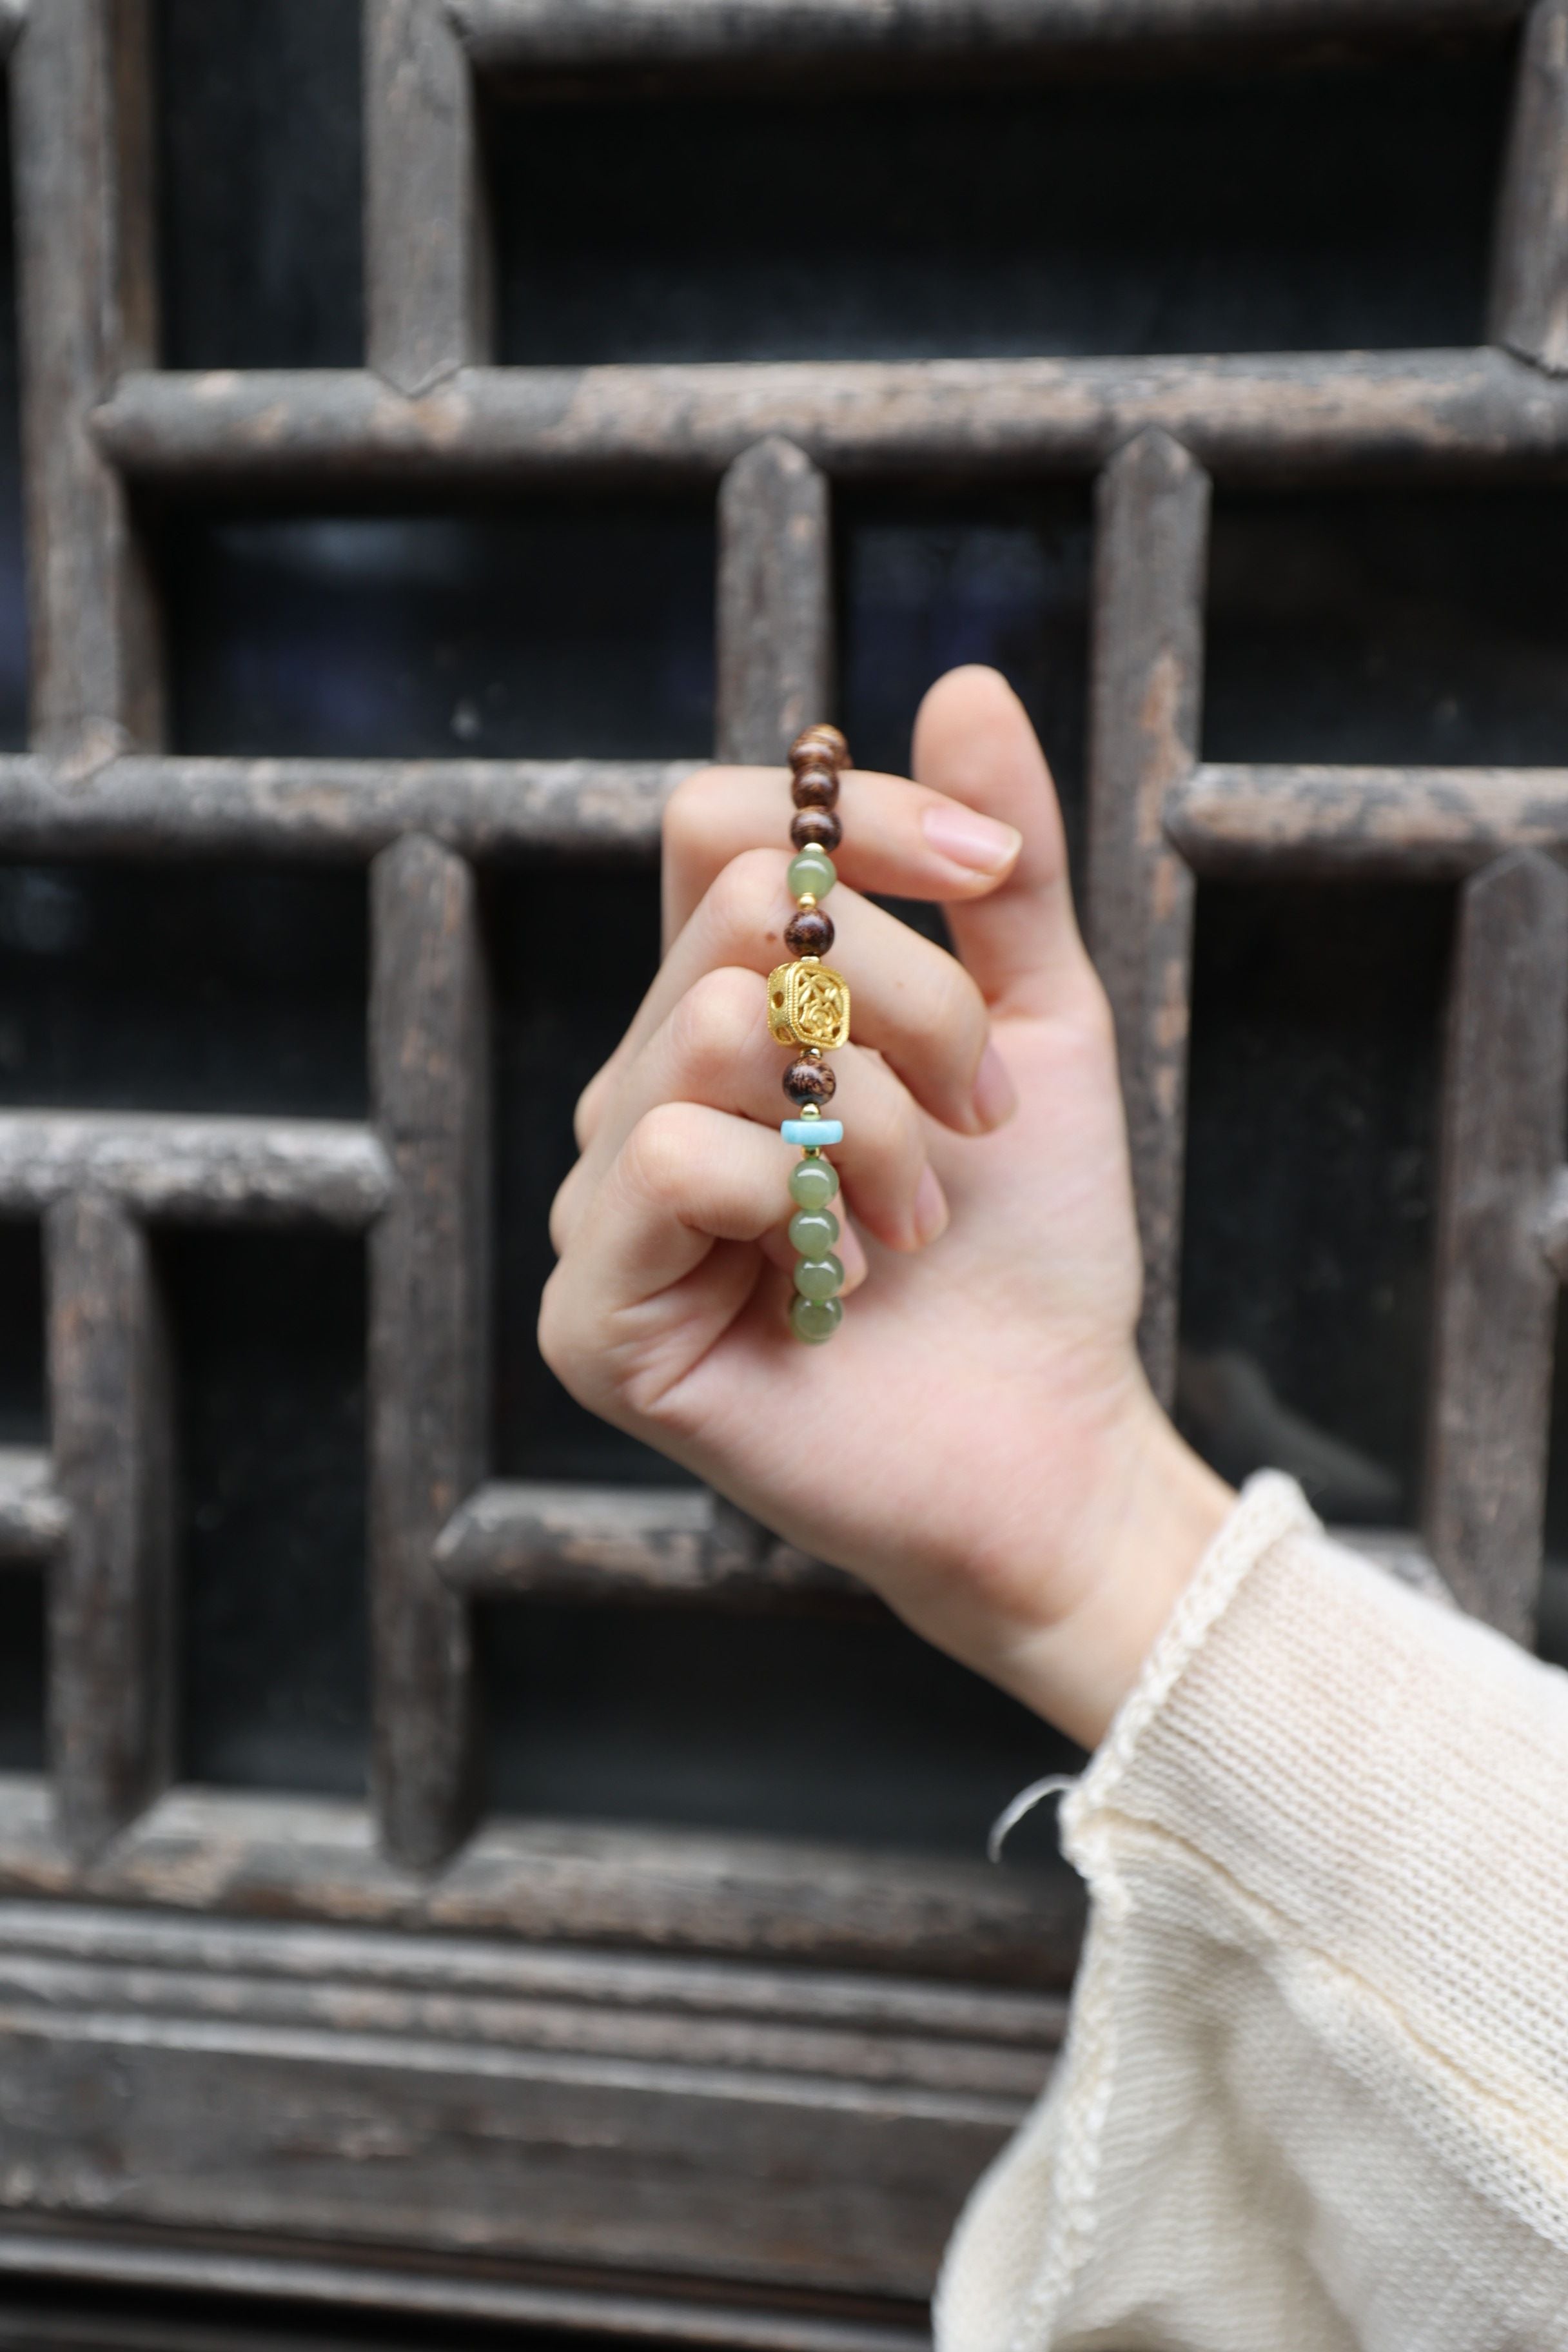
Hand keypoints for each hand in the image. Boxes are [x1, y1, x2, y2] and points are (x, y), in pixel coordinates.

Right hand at [541, 667, 1231, 1747]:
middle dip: (910, 1004)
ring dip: (870, 1124)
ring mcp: (603, 1202)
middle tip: (984, 1121)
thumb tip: (962, 684)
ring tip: (916, 1222)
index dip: (852, 818)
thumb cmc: (1033, 1249)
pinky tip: (838, 1285)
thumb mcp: (1040, 1028)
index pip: (717, 828)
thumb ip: (998, 872)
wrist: (1053, 1443)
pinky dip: (787, 1204)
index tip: (990, 878)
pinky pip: (663, 1160)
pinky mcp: (591, 1314)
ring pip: (710, 1032)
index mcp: (724, 1014)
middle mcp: (643, 1090)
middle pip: (733, 923)